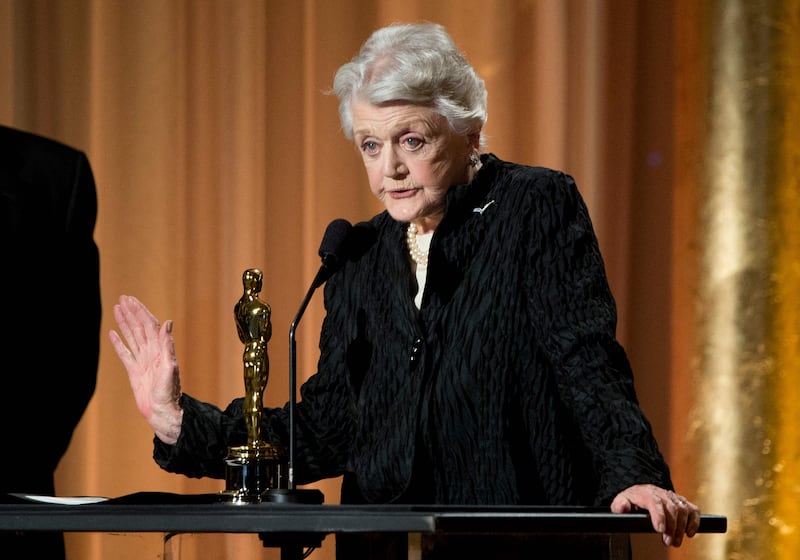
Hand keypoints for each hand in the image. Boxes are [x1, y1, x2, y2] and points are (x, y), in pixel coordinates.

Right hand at [109, 295, 183, 443]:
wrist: (162, 412)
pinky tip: (113, 333)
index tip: (131, 300)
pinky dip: (118, 343)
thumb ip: (167, 345)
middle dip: (131, 312)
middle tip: (122, 298)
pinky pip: (124, 353)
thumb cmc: (169, 393)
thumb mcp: (170, 368)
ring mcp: (142, 361)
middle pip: (139, 327)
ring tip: (117, 309)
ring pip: (131, 337)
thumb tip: (167, 322)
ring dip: (124, 323)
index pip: (149, 325)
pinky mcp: (134, 372)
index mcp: (160, 349)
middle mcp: (151, 352)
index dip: (140, 312)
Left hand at [610, 484, 699, 546]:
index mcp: (646, 493)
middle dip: (672, 527)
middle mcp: (661, 493)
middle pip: (671, 508)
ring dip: (682, 527)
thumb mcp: (621, 501)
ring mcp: (673, 497)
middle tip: (668, 542)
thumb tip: (623, 508)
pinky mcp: (682, 501)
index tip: (660, 530)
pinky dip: (694, 521)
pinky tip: (690, 532)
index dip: (659, 516)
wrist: (642, 492)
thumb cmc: (632, 499)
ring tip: (676, 541)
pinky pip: (693, 509)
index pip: (654, 502)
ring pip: (683, 509)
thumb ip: (620, 505)